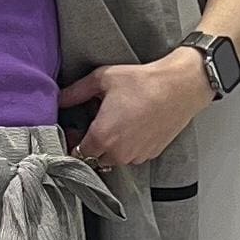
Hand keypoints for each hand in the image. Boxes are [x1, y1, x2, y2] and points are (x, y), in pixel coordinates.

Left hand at [58, 49, 215, 168]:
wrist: (179, 87)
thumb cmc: (142, 82)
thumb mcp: (103, 79)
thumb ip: (76, 92)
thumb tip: (60, 98)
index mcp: (102, 137)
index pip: (78, 152)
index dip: (74, 142)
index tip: (76, 131)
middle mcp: (117, 153)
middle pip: (95, 158)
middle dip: (92, 145)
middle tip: (96, 124)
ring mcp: (136, 156)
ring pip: (114, 159)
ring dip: (111, 147)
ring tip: (117, 123)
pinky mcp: (150, 154)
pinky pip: (132, 156)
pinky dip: (129, 147)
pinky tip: (133, 127)